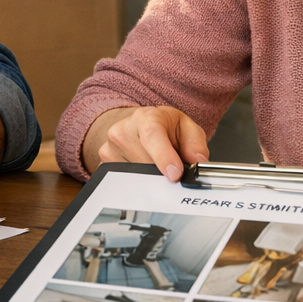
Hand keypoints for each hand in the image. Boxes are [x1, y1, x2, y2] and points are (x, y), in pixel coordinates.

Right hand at [85, 105, 208, 180]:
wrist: (137, 125)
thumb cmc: (163, 127)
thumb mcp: (186, 127)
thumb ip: (195, 144)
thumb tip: (198, 162)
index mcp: (146, 117)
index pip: (152, 136)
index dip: (164, 157)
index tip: (175, 174)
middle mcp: (123, 131)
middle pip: (145, 163)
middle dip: (163, 173)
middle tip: (172, 169)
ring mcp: (110, 148)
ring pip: (136, 177)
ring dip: (151, 178)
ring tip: (155, 165)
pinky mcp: (104, 164)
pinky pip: (125, 183)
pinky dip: (139, 183)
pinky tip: (143, 170)